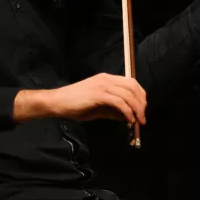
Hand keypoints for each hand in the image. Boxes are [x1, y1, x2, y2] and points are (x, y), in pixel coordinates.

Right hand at [14, 73, 147, 125]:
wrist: (56, 102)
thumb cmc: (75, 105)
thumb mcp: (98, 107)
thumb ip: (113, 110)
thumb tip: (128, 117)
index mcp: (107, 79)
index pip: (131, 83)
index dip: (140, 96)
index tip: (142, 109)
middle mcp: (107, 79)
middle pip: (133, 87)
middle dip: (141, 103)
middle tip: (142, 116)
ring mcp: (102, 85)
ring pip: (128, 95)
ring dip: (137, 109)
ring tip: (138, 121)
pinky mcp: (98, 94)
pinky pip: (119, 102)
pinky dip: (127, 111)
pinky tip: (128, 119)